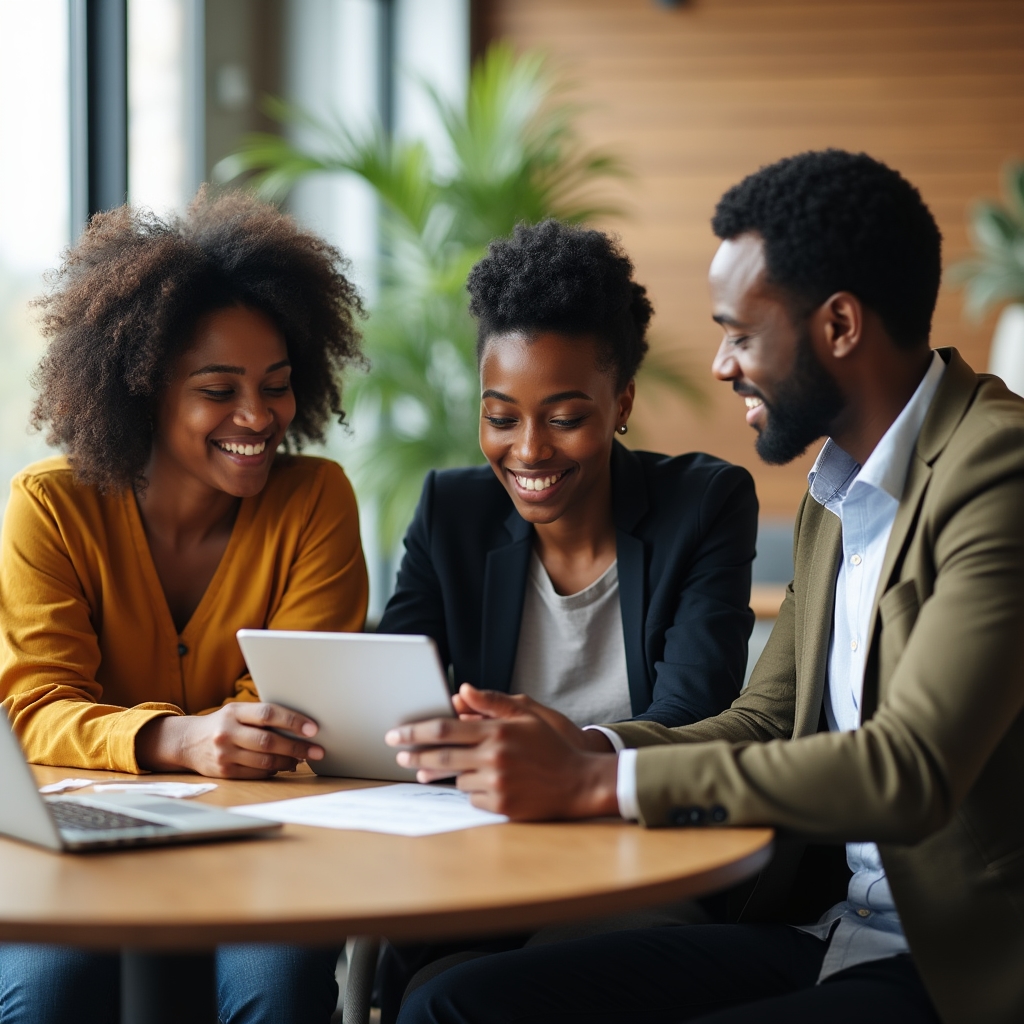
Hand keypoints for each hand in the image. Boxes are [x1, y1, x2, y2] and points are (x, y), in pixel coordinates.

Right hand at [136, 703, 323, 778]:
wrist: (188, 742)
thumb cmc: (224, 723)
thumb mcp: (238, 711)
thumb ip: (263, 716)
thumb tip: (300, 727)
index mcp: (234, 712)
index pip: (268, 714)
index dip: (293, 721)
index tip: (313, 728)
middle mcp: (227, 732)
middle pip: (269, 741)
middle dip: (297, 747)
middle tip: (317, 750)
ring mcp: (224, 754)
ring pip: (265, 760)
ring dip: (289, 761)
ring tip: (302, 759)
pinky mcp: (224, 772)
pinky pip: (256, 773)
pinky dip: (274, 770)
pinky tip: (283, 766)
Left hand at [384, 684, 618, 820]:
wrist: (578, 783)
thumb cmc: (550, 747)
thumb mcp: (527, 716)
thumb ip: (492, 703)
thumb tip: (462, 690)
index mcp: (497, 731)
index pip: (444, 729)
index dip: (416, 732)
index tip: (397, 734)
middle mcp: (494, 756)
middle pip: (440, 756)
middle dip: (414, 755)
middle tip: (399, 754)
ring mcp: (496, 783)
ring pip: (456, 778)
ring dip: (449, 774)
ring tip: (440, 770)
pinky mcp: (500, 805)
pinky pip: (471, 798)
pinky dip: (472, 790)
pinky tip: (485, 785)